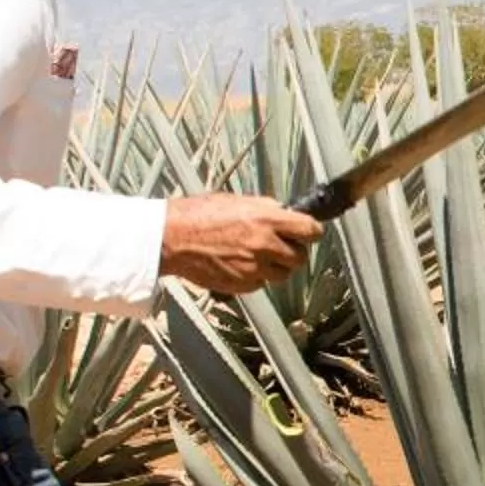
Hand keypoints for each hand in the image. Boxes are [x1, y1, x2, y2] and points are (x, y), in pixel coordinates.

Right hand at [159, 193, 323, 294]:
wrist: (172, 237)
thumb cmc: (198, 214)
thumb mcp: (237, 200)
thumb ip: (265, 208)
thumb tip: (284, 212)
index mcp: (266, 219)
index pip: (311, 230)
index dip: (311, 231)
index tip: (308, 232)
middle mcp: (264, 245)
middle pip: (301, 257)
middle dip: (294, 251)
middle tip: (282, 245)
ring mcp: (254, 268)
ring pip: (283, 274)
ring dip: (277, 266)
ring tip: (258, 255)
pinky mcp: (242, 285)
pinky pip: (261, 283)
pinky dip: (256, 276)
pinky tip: (241, 264)